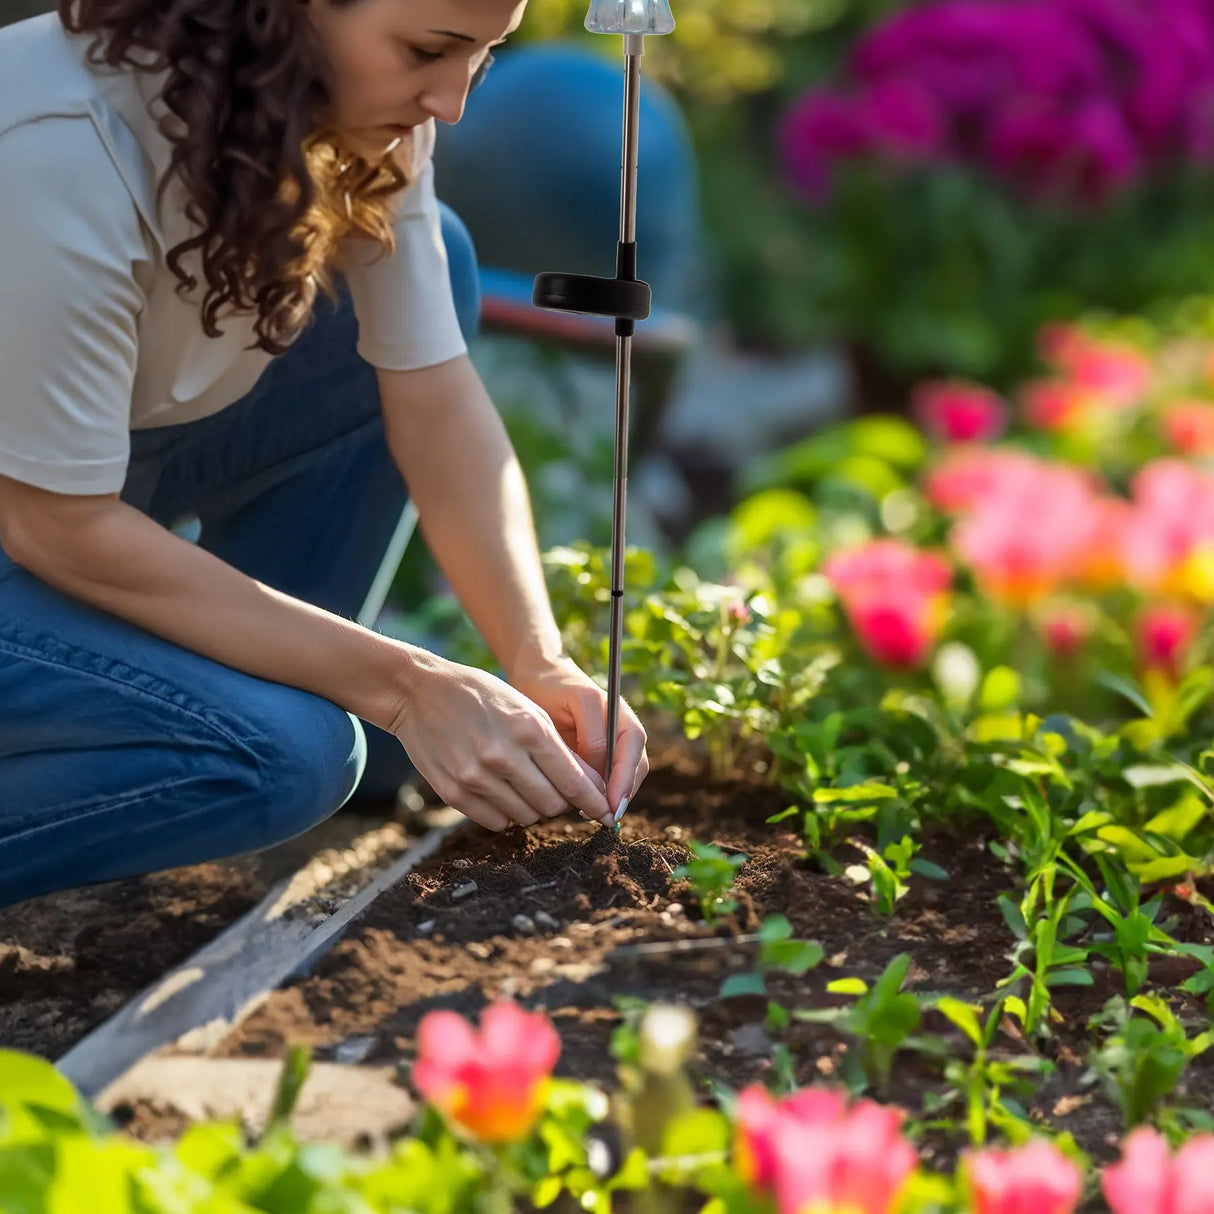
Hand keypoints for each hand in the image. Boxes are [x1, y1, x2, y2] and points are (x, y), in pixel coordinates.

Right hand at [389, 653, 612, 830]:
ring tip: (526, 787)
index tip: (605, 811)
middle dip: (563, 804)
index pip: (573, 782)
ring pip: (526, 817)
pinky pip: (496, 822)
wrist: (419, 693)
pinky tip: (502, 792)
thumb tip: (589, 787)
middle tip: (559, 793)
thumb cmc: (481, 696)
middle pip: (552, 805)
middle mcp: (503, 756)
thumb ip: (557, 748)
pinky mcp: (454, 793)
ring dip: (534, 808)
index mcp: (527, 729)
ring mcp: (476, 777)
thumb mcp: (525, 709)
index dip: (593, 801)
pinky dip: (506, 813)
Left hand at [509, 654, 648, 819]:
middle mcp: (623, 731)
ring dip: (612, 797)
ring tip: (590, 812)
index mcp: (621, 716)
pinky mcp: (599, 755)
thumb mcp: (577, 703)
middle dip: (621, 794)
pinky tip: (581, 804)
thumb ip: (593, 735)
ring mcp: (613, 744)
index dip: (623, 780)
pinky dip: (599, 794)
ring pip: (624, 778)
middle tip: (604, 817)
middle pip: (635, 769)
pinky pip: (606, 779)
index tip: (612, 803)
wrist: (538, 677)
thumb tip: (599, 774)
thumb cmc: (552, 686)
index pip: (632, 752)